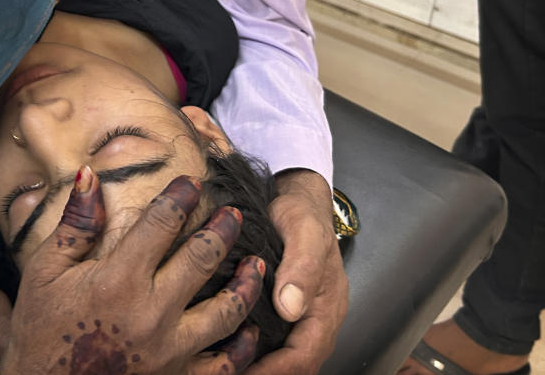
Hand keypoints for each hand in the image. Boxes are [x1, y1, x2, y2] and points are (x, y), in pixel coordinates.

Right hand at [2, 166, 265, 374]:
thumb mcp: (45, 272)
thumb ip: (74, 225)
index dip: (181, 196)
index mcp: (118, 281)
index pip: (162, 223)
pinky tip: (251, 328)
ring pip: (228, 310)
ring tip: (255, 263)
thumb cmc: (40, 332)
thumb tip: (89, 175)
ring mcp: (170, 351)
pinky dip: (245, 345)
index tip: (193, 182)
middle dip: (224, 229)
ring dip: (247, 282)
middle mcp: (151, 314)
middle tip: (234, 214)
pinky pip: (227, 364)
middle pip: (203, 258)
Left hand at [245, 169, 347, 374]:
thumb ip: (301, 267)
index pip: (305, 355)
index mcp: (327, 306)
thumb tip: (291, 308)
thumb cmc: (301, 213)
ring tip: (227, 368)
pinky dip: (257, 352)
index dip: (276, 371)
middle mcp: (317, 317)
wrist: (295, 196)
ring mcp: (302, 314)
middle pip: (297, 364)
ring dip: (262, 366)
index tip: (245, 374)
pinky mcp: (285, 307)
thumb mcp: (304, 231)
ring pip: (287, 356)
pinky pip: (277, 341)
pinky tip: (231, 348)